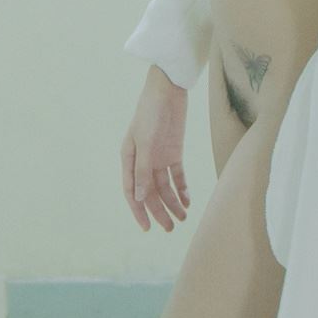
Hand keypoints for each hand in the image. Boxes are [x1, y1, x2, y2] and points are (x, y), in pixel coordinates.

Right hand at [121, 65, 191, 230]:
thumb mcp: (145, 141)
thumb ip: (142, 169)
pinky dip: (182, 188)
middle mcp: (142, 160)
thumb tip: (139, 197)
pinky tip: (188, 201)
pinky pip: (177, 175)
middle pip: (150, 192)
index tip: (148, 228)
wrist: (168, 89)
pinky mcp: (173, 152)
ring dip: (173, 202)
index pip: (132, 191)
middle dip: (159, 211)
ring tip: (183, 218)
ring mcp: (158, 157)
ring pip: (165, 186)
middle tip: (170, 229)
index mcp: (129, 158)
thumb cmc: (150, 111)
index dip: (139, 210)